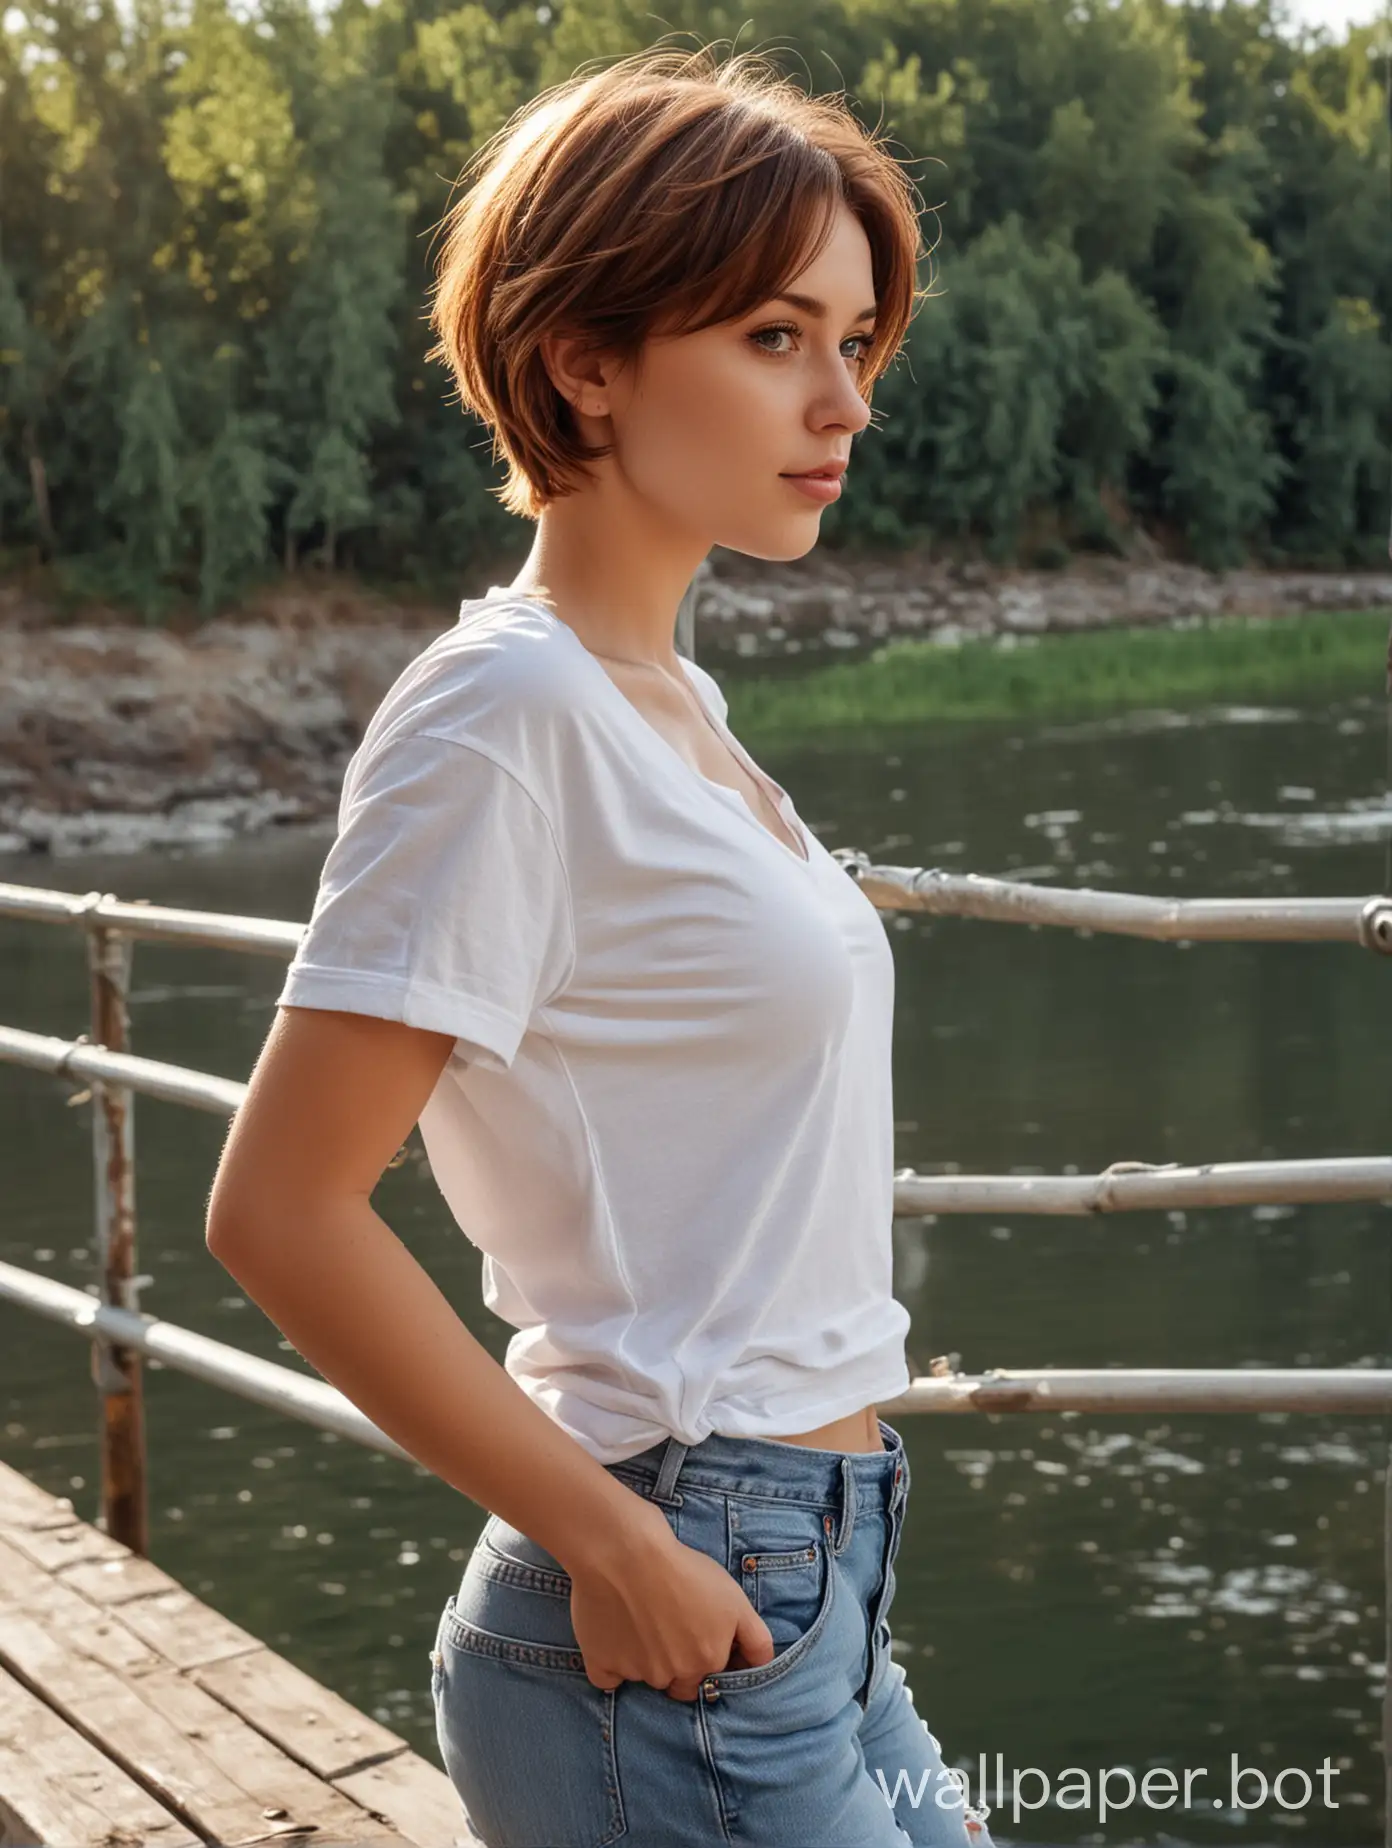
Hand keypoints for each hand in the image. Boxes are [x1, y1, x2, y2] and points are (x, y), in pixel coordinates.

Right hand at [568, 1504, 774, 1700]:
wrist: (626, 1551)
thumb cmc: (682, 1568)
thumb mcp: (734, 1598)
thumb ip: (754, 1639)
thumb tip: (759, 1666)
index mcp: (707, 1661)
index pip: (717, 1680)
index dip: (713, 1658)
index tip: (701, 1633)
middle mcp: (674, 1675)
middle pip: (683, 1683)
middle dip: (682, 1663)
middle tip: (671, 1624)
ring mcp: (637, 1674)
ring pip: (648, 1678)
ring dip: (648, 1660)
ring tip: (640, 1616)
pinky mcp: (603, 1666)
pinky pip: (609, 1679)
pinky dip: (612, 1664)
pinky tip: (613, 1633)